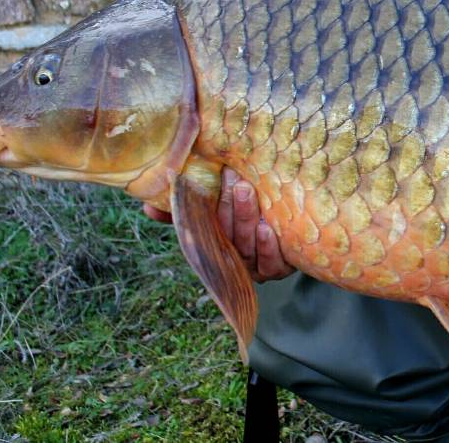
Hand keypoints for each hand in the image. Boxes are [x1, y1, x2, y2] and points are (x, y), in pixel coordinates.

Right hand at [141, 168, 294, 281]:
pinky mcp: (282, 268)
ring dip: (245, 218)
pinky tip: (267, 227)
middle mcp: (235, 257)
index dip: (198, 214)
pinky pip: (273, 263)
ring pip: (247, 247)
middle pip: (227, 237)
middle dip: (228, 208)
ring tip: (246, 191)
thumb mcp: (220, 203)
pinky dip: (268, 246)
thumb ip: (184, 206)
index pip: (203, 233)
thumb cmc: (249, 210)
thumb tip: (146, 207)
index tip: (196, 190)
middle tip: (233, 181)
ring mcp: (258, 265)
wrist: (301, 220)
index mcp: (217, 244)